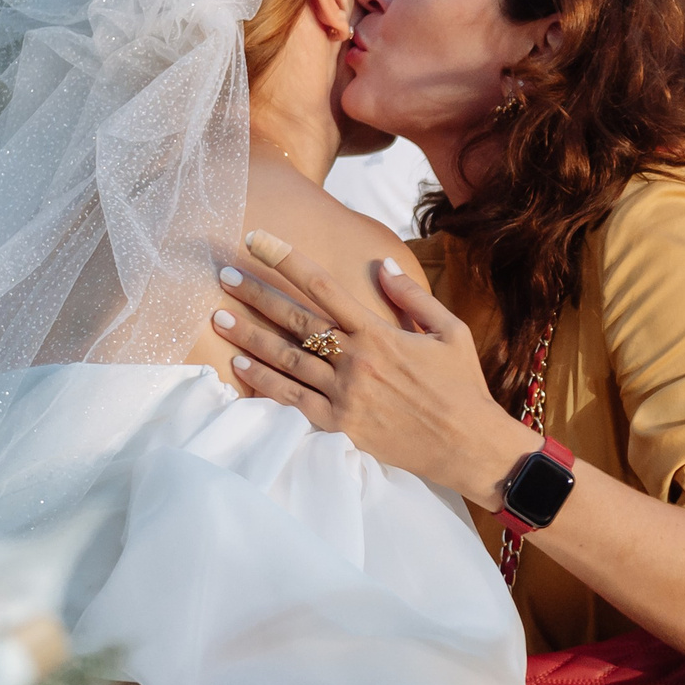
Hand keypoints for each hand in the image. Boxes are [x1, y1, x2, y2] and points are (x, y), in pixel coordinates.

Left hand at [211, 232, 535, 506]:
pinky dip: (263, 382)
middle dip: (256, 294)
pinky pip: (292, 400)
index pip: (323, 286)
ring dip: (248, 336)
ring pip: (286, 359)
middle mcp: (356, 361)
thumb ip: (411, 297)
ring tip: (217, 317)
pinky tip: (239, 365)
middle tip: (224, 275)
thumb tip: (380, 266)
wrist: (467, 445)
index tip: (258, 238)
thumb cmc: (461, 386)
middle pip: (295, 319)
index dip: (287, 259)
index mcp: (379, 333)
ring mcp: (345, 395)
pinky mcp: (339, 426)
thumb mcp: (448, 331)